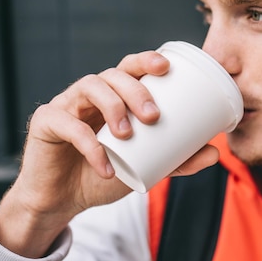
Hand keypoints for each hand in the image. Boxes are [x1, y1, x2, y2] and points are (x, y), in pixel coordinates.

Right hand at [0, 50, 218, 257]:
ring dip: (112, 106)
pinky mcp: (45, 123)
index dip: (147, 60)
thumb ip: (177, 161)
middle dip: (135, 88)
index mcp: (115, 96)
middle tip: (153, 115)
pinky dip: (88, 145)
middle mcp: (91, 93)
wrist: (63, 200)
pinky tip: (105, 166)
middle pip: (112, 73)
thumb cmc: (104, 174)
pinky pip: (67, 125)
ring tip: (128, 135)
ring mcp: (66, 104)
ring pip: (89, 86)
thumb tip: (216, 153)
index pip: (130, 67)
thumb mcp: (146, 168)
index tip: (167, 67)